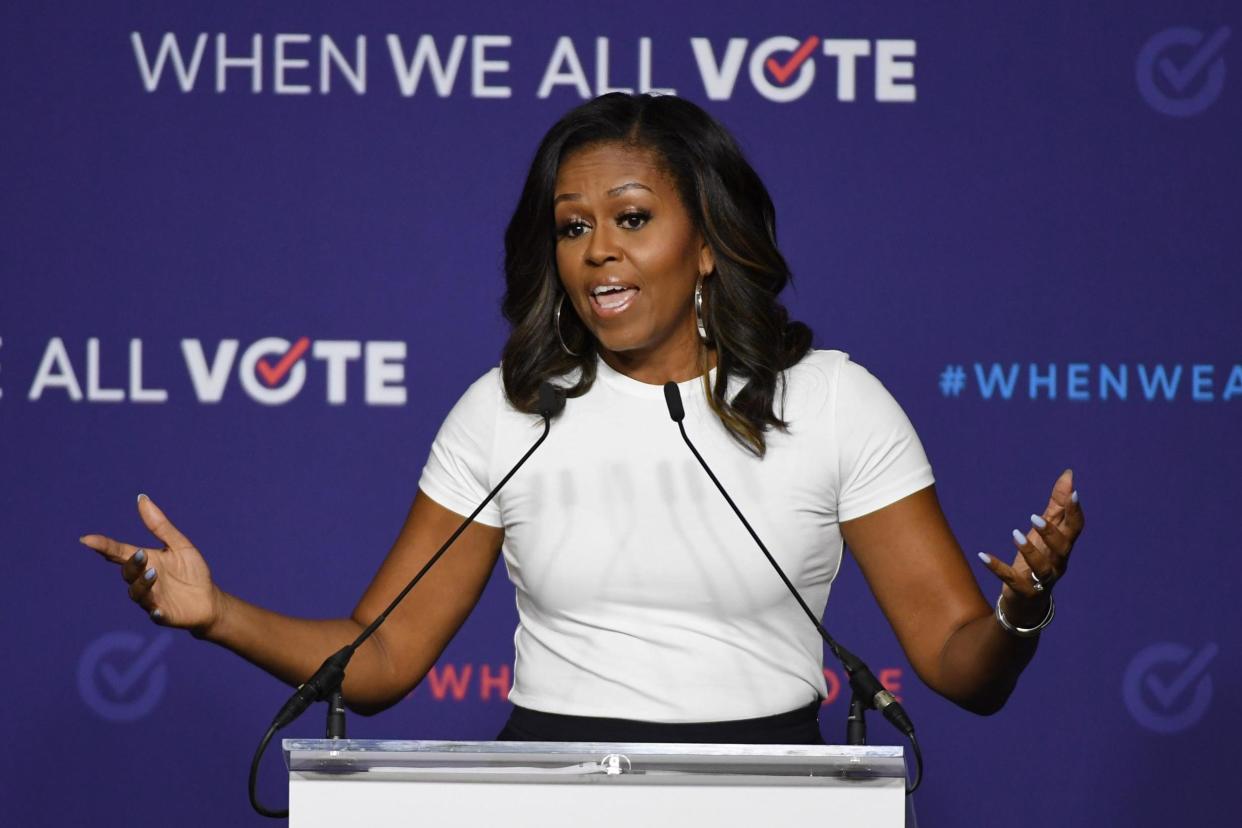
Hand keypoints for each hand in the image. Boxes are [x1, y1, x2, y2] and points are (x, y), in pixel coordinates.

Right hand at [80, 495, 221, 633]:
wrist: (209, 599)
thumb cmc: (192, 571)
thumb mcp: (179, 545)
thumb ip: (160, 525)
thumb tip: (142, 498)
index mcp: (146, 561)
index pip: (119, 552)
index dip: (103, 546)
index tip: (87, 539)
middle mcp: (143, 580)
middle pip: (128, 572)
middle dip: (131, 564)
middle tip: (140, 554)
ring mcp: (152, 599)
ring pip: (137, 593)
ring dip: (142, 584)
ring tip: (154, 573)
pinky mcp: (164, 615)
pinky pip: (156, 615)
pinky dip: (156, 613)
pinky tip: (158, 611)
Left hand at [979, 469, 1084, 625]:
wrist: (1026, 605)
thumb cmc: (1037, 562)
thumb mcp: (1044, 533)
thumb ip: (1056, 506)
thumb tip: (1068, 475)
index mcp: (1063, 548)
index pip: (1075, 530)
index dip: (1076, 512)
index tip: (1074, 493)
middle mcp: (1057, 565)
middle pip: (1062, 550)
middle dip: (1051, 533)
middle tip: (1033, 516)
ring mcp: (1042, 582)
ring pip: (1043, 569)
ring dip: (1029, 551)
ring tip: (1014, 534)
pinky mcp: (1024, 593)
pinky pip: (1013, 582)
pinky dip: (998, 569)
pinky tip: (982, 555)